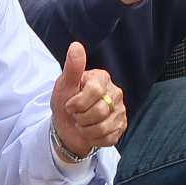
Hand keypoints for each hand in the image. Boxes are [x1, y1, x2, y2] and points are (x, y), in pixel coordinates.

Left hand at [53, 42, 126, 158]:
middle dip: (81, 118)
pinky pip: (109, 138)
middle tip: (76, 115)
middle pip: (100, 111)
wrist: (67, 126)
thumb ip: (72, 67)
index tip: (69, 105)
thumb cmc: (66, 101)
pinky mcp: (121, 126)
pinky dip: (94, 139)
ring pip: (104, 127)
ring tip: (82, 124)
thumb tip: (76, 46)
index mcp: (102, 78)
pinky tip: (91, 132)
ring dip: (86, 130)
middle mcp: (115, 92)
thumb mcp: (64, 85)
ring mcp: (120, 110)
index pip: (94, 91)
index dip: (77, 103)